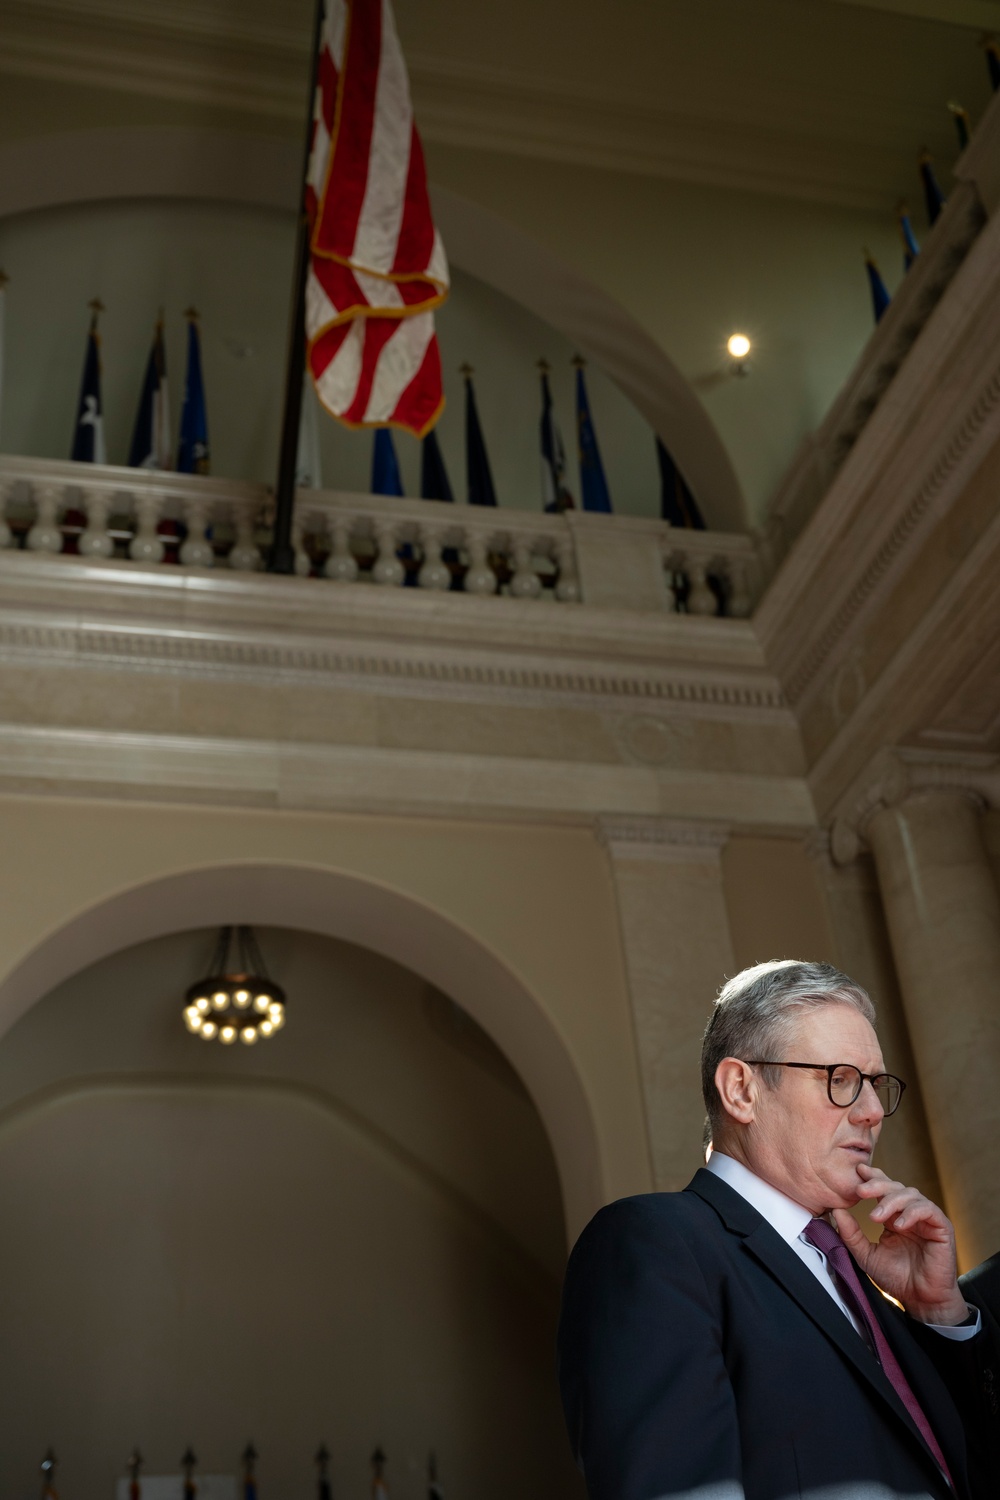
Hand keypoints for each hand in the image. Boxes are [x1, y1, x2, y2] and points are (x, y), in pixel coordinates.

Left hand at [831, 1165, 966, 1324]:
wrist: (920, 1300)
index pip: (884, 1189)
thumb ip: (852, 1234)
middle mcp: (910, 1213)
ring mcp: (927, 1219)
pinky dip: (912, 1213)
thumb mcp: (866, 1255)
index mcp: (893, 1216)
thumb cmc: (896, 1278)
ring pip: (911, 1194)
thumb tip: (836, 1211)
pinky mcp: (942, 1227)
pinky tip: (899, 1225)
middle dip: (877, 1185)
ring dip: (891, 1201)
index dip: (873, 1177)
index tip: (857, 1171)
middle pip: (896, 1186)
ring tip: (876, 1216)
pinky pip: (929, 1210)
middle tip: (860, 1191)